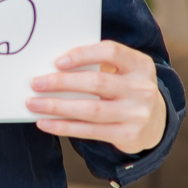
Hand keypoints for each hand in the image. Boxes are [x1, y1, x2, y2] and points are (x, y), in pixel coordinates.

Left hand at [27, 41, 166, 154]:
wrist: (154, 123)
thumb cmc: (125, 89)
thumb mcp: (122, 72)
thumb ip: (96, 65)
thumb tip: (51, 67)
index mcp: (140, 64)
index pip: (110, 52)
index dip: (82, 55)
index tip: (56, 62)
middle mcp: (142, 88)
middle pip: (96, 82)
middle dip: (61, 83)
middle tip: (35, 83)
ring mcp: (137, 113)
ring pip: (91, 109)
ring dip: (57, 107)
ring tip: (34, 104)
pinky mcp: (129, 135)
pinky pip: (90, 131)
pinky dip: (64, 127)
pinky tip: (45, 123)